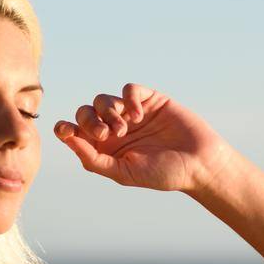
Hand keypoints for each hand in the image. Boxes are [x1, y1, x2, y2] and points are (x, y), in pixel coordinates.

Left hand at [53, 83, 238, 194]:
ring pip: (102, 100)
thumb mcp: (124, 172)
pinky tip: (139, 116)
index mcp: (104, 148)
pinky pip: (129, 90)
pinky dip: (128, 99)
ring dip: (108, 112)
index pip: (76, 132)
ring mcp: (131, 113)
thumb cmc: (163, 174)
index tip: (64, 130)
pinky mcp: (150, 100)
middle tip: (105, 133)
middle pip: (85, 112)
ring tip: (125, 128)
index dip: (65, 128)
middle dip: (89, 120)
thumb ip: (95, 159)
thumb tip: (69, 140)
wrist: (199, 164)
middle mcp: (114, 129)